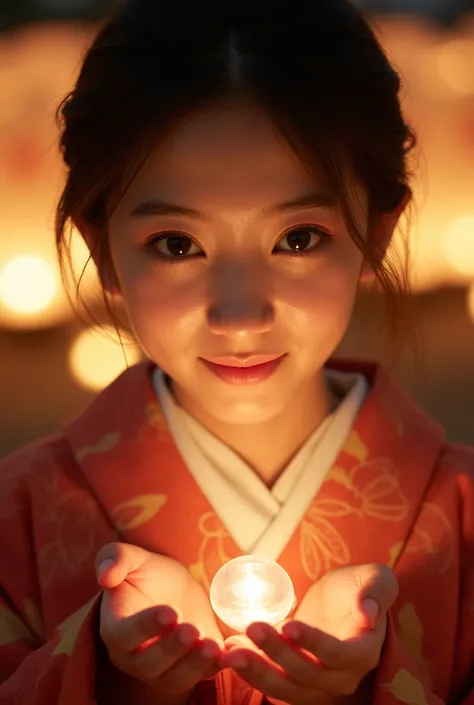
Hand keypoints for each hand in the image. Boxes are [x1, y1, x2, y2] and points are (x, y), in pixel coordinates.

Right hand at [96, 542, 223, 704]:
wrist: (175, 590)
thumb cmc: (148, 575)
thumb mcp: (132, 558)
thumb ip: (115, 558)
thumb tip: (105, 575)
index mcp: (117, 629)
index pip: (126, 635)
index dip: (146, 626)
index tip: (170, 611)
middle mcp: (136, 657)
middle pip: (150, 663)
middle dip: (173, 648)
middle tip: (193, 629)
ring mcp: (164, 669)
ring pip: (175, 677)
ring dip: (194, 664)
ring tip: (212, 645)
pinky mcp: (191, 670)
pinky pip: (202, 676)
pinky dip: (217, 668)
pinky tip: (232, 653)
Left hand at [223, 563, 397, 704]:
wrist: (342, 604)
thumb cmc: (359, 588)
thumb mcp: (375, 578)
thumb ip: (377, 591)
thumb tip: (369, 613)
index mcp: (364, 651)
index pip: (338, 654)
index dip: (313, 643)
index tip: (287, 624)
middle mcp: (342, 676)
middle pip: (307, 673)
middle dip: (276, 653)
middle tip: (251, 627)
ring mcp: (318, 685)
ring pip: (286, 687)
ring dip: (257, 671)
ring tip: (230, 650)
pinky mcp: (296, 684)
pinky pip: (273, 684)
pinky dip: (251, 671)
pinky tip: (230, 650)